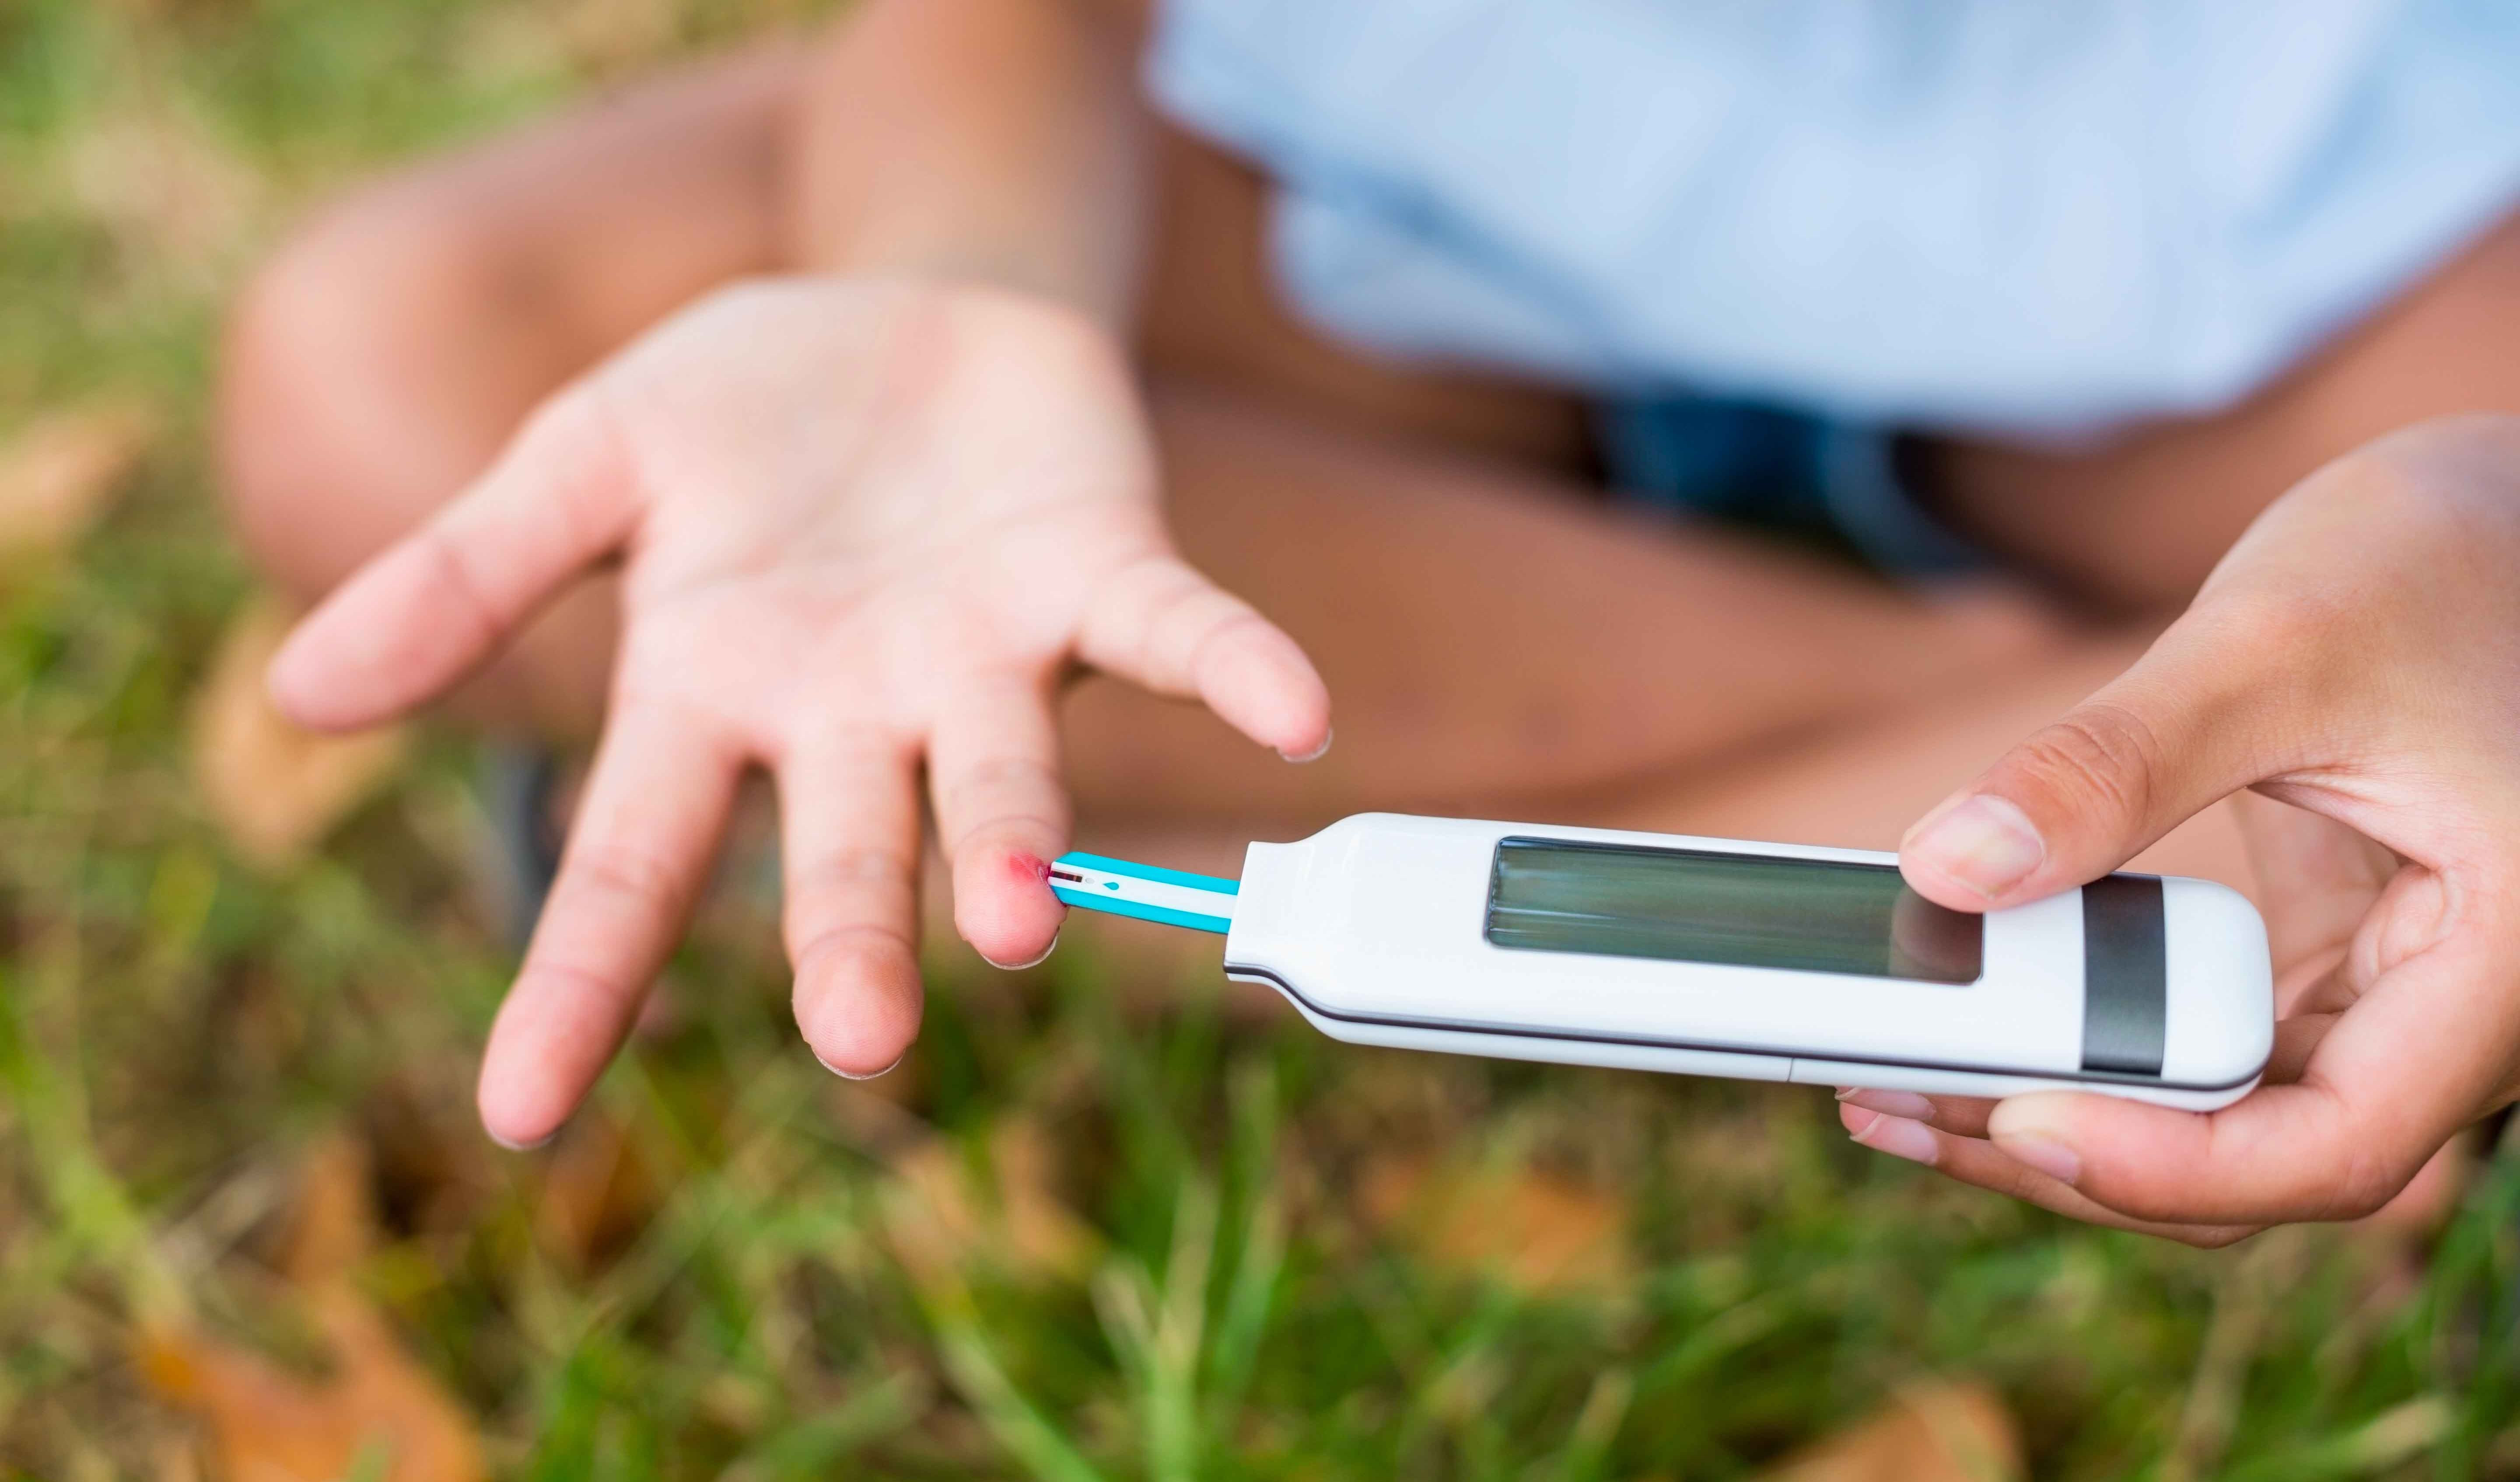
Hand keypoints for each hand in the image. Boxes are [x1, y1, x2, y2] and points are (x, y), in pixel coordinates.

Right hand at [268, 277, 1329, 1146]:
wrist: (906, 304)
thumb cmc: (743, 413)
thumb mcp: (586, 461)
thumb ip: (467, 577)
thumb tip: (299, 696)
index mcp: (718, 694)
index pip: (631, 863)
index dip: (577, 986)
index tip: (520, 1115)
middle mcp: (857, 710)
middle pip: (844, 851)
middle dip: (850, 939)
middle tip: (861, 1040)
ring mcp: (984, 655)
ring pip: (1002, 778)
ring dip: (1016, 847)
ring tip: (1015, 924)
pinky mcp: (1097, 573)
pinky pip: (1173, 635)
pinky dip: (1231, 673)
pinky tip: (1293, 717)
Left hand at [1838, 414, 2519, 1241]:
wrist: (2491, 521)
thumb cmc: (2430, 560)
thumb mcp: (2271, 641)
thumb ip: (2114, 764)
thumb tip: (1951, 869)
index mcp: (2509, 961)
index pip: (2340, 1146)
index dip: (2173, 1165)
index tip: (2017, 1122)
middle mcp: (2465, 1009)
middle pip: (2261, 1160)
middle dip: (2072, 1154)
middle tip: (1889, 1104)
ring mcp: (2393, 998)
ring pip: (2226, 1121)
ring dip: (2064, 1111)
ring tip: (1890, 1081)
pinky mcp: (2329, 965)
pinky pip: (2212, 1046)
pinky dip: (2096, 1046)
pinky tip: (1974, 1020)